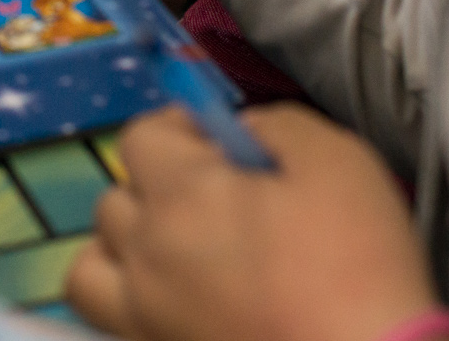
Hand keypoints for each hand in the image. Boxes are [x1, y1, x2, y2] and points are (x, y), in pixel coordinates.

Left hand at [68, 105, 437, 340]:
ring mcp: (143, 317)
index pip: (141, 136)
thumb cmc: (357, 266)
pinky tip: (175, 300)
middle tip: (216, 199)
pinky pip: (109, 322)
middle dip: (157, 185)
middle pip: (114, 199)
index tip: (220, 140)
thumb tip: (242, 131)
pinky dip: (126, 302)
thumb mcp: (338, 162)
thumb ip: (279, 126)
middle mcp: (145, 255)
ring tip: (177, 252)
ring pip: (91, 265)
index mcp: (180, 195)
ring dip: (125, 246)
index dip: (179, 126)